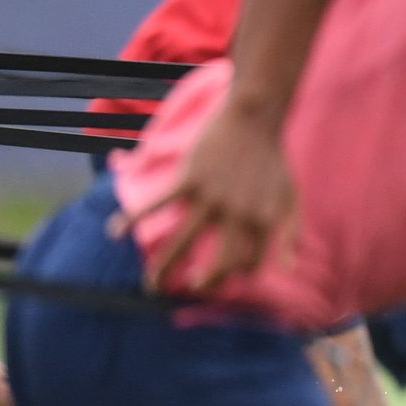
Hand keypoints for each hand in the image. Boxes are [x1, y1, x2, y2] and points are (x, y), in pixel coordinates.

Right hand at [113, 94, 295, 291]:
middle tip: (186, 289)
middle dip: (202, 284)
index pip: (248, 264)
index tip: (218, 271)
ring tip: (151, 286)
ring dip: (164, 268)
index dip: (233, 274)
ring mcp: (211, 196)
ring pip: (183, 241)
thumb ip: (291, 234)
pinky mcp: (188, 178)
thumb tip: (288, 270)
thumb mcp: (290, 197)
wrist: (254, 117)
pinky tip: (114, 232)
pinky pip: (157, 203)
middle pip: (218, 263)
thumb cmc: (272, 160)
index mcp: (263, 220)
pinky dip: (132, 217)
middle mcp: (238, 213)